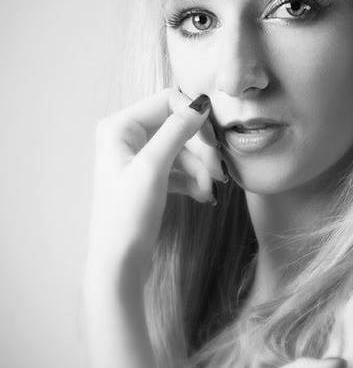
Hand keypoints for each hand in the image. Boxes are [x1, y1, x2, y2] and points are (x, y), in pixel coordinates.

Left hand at [84, 87, 226, 284]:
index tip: (215, 142)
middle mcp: (126, 137)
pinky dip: (194, 180)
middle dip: (200, 150)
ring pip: (183, 149)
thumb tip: (201, 102)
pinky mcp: (149, 178)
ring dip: (200, 170)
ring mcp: (138, 158)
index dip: (195, 118)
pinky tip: (204, 197)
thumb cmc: (127, 216)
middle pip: (178, 126)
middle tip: (218, 173)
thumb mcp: (153, 169)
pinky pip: (179, 168)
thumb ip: (177, 131)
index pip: (168, 101)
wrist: (119, 266)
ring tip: (210, 192)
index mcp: (119, 126)